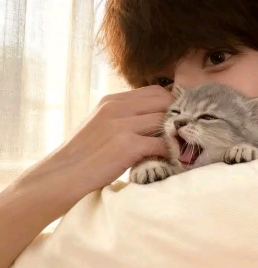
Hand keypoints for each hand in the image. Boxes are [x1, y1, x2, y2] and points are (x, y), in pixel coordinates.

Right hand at [40, 85, 173, 194]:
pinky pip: (161, 143)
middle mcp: (117, 107)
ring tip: (182, 147)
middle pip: (164, 101)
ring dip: (176, 135)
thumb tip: (154, 123)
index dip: (172, 104)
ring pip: (165, 121)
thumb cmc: (83, 156)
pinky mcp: (126, 144)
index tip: (179, 119)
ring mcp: (121, 124)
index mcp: (112, 101)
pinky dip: (170, 152)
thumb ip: (124, 118)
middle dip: (178, 117)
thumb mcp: (101, 126)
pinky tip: (172, 160)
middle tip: (185, 133)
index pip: (155, 91)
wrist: (61, 177)